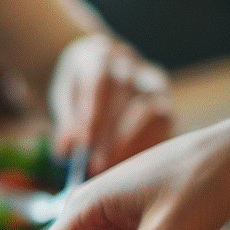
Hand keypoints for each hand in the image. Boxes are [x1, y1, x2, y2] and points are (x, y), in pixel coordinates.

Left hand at [49, 34, 172, 174]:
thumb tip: (67, 150)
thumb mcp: (63, 99)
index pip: (102, 80)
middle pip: (130, 98)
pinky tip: (132, 173)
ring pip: (155, 113)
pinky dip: (147, 152)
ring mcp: (156, 88)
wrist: (99, 75)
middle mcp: (135, 69)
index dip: (93, 112)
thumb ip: (66, 123)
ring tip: (113, 172)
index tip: (83, 143)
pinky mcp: (167, 108)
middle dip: (113, 136)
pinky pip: (166, 129)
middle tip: (95, 167)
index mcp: (101, 56)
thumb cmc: (77, 89)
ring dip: (132, 145)